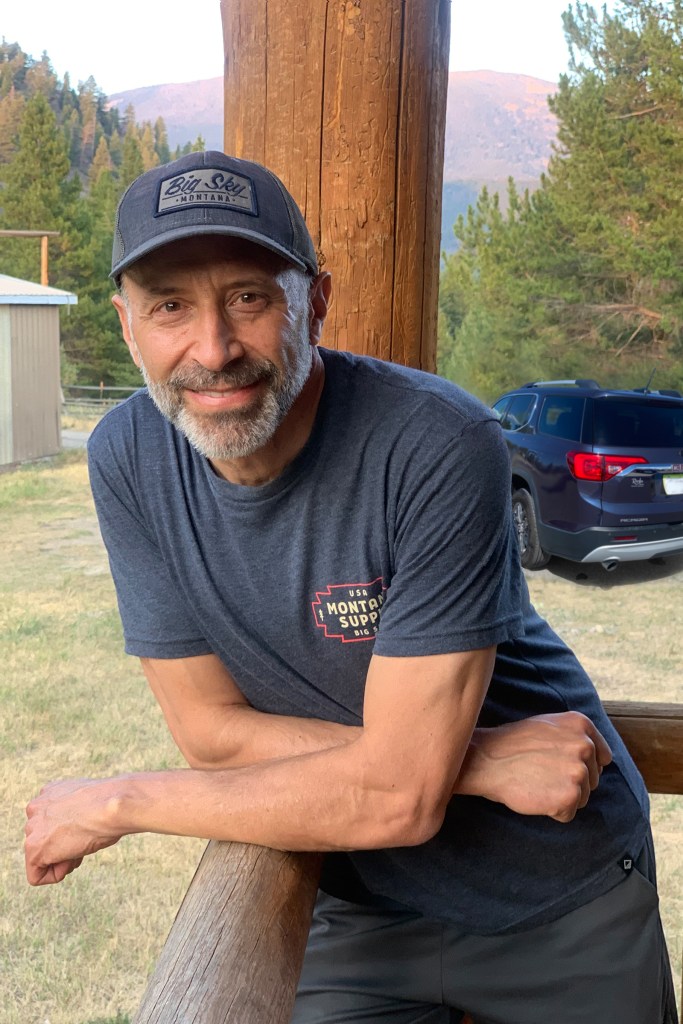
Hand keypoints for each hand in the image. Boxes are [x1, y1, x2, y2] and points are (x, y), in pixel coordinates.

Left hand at [25, 777, 124, 885]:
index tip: (85, 830)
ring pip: (41, 856)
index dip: (70, 832)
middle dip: (64, 846)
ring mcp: (32, 828)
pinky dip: (56, 874)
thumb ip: (75, 811)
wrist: (111, 807)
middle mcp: (36, 807)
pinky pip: (36, 875)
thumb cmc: (111, 804)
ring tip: (81, 846)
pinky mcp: (33, 848)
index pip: (51, 822)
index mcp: (50, 793)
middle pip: (45, 839)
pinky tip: (73, 858)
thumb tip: (78, 825)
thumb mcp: (90, 802)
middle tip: (84, 840)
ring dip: (62, 859)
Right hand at [459, 712, 611, 822]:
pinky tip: (536, 794)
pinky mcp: (570, 796)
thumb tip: (595, 756)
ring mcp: (579, 771)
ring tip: (538, 783)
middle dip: (571, 782)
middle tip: (542, 774)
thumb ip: (574, 736)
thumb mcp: (548, 725)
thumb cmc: (512, 745)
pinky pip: (569, 813)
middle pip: (594, 779)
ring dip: (562, 797)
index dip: (583, 766)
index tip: (562, 767)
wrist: (486, 759)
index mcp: (581, 725)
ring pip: (583, 798)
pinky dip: (553, 811)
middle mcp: (585, 745)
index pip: (603, 756)